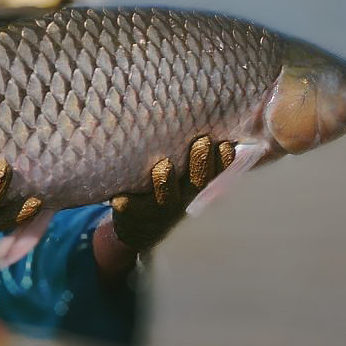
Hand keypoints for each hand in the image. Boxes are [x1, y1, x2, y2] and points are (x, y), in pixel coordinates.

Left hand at [110, 136, 234, 251]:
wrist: (140, 228)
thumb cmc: (167, 188)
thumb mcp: (185, 175)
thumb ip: (195, 154)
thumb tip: (214, 117)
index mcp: (198, 188)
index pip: (217, 174)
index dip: (224, 161)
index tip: (225, 143)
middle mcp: (183, 200)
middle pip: (196, 184)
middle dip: (200, 163)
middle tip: (201, 142)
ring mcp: (159, 210)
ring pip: (166, 198)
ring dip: (165, 182)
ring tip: (164, 165)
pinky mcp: (135, 215)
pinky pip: (131, 210)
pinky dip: (127, 205)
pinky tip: (120, 200)